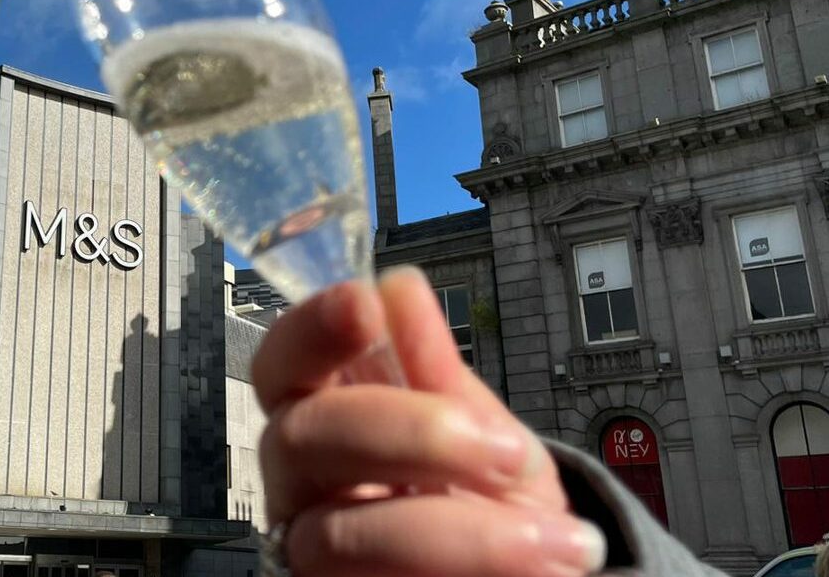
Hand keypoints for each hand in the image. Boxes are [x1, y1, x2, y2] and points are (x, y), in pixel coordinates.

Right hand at [253, 267, 607, 576]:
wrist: (531, 575)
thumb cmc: (489, 498)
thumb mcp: (483, 432)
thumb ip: (436, 371)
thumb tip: (397, 287)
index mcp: (324, 418)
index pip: (282, 365)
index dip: (310, 330)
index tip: (364, 303)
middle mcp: (301, 485)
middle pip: (299, 438)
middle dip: (407, 433)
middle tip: (504, 450)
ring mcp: (310, 554)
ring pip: (336, 536)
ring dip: (458, 533)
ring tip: (552, 539)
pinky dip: (463, 574)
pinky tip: (534, 568)